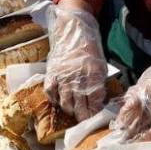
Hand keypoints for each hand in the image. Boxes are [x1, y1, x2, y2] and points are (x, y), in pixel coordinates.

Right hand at [44, 1, 108, 120]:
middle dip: (83, 116)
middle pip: (80, 105)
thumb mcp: (100, 64)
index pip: (95, 101)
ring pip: (65, 102)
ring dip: (70, 110)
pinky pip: (50, 91)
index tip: (96, 118)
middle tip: (84, 121)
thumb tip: (98, 102)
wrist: (74, 29)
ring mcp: (63, 75)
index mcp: (93, 73)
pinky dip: (54, 99)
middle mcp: (78, 76)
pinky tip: (58, 100)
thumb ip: (99, 83)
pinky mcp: (52, 71)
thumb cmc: (90, 48)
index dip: (95, 112)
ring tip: (73, 112)